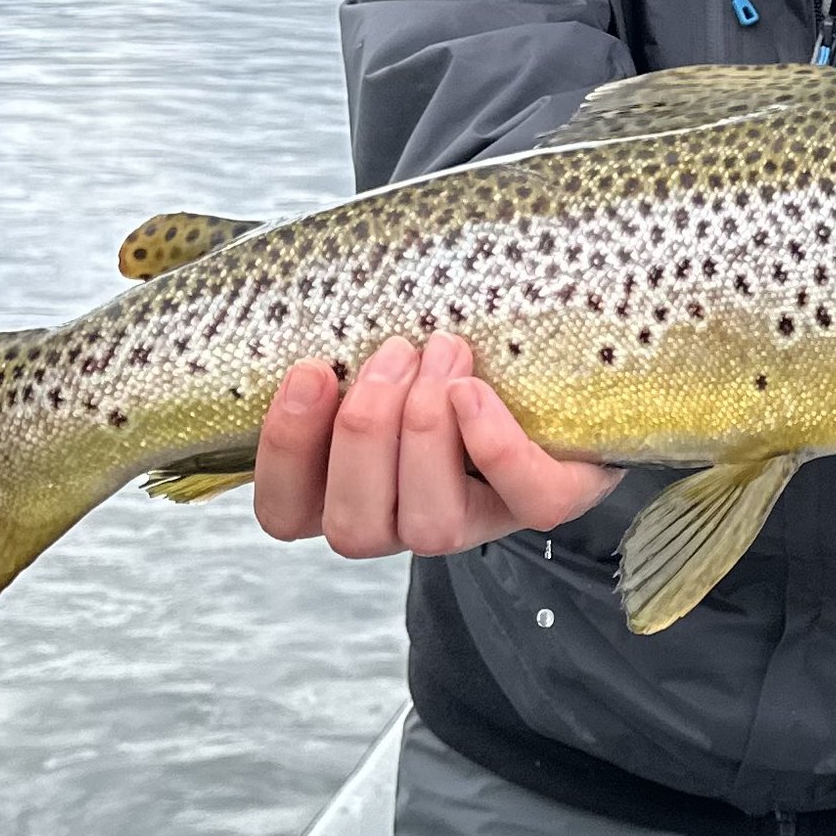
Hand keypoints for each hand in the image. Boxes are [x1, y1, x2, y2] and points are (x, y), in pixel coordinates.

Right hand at [253, 333, 620, 555]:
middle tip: (394, 351)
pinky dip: (497, 446)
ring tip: (444, 351)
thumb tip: (309, 308)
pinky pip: (529, 500)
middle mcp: (401, 520)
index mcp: (344, 489)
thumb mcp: (379, 353)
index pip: (283, 513)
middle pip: (352, 526)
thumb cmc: (438, 354)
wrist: (552, 368)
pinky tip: (476, 393)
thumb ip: (337, 348)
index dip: (286, 450)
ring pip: (431, 527)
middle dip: (365, 430)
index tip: (311, 370)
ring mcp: (475, 520)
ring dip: (426, 430)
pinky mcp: (546, 500)